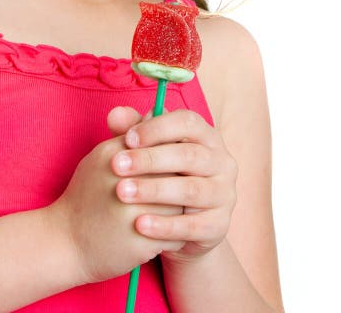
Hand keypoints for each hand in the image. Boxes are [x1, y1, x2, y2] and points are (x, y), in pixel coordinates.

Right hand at [48, 106, 183, 284]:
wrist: (67, 242)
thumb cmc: (88, 195)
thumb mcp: (103, 157)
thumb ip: (130, 134)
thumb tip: (157, 112)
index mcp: (115, 156)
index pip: (161, 147)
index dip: (171, 156)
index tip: (170, 167)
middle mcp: (125, 182)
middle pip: (174, 175)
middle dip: (178, 183)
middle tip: (175, 190)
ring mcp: (133, 213)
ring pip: (180, 205)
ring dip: (179, 210)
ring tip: (169, 212)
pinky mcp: (141, 242)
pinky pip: (175, 235)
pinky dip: (174, 236)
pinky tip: (161, 234)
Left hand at [109, 106, 237, 266]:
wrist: (180, 225)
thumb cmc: (160, 174)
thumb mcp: (147, 151)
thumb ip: (131, 131)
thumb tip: (115, 114)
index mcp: (206, 136)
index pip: (188, 122)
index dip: (157, 128)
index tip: (126, 139)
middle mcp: (222, 162)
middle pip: (189, 155)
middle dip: (150, 159)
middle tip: (116, 165)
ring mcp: (224, 195)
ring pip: (191, 190)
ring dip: (154, 190)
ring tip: (122, 192)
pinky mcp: (220, 226)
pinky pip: (193, 226)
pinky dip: (165, 225)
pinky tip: (139, 224)